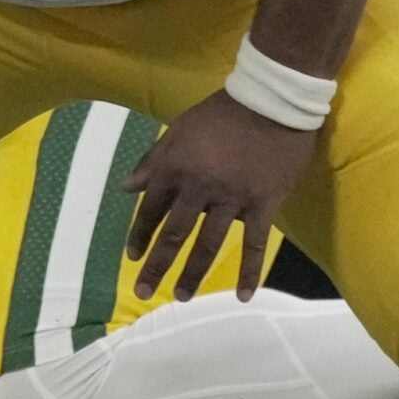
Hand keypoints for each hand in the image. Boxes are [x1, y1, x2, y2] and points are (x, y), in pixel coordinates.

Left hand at [124, 89, 318, 299]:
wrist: (271, 102)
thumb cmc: (221, 113)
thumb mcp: (178, 129)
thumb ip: (153, 160)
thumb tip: (127, 187)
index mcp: (175, 168)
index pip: (151, 209)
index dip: (140, 235)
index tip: (132, 257)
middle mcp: (199, 188)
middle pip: (174, 234)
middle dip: (157, 265)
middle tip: (143, 291)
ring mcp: (232, 199)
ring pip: (209, 245)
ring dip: (193, 273)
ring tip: (182, 297)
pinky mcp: (263, 204)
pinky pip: (256, 245)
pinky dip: (250, 272)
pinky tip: (244, 295)